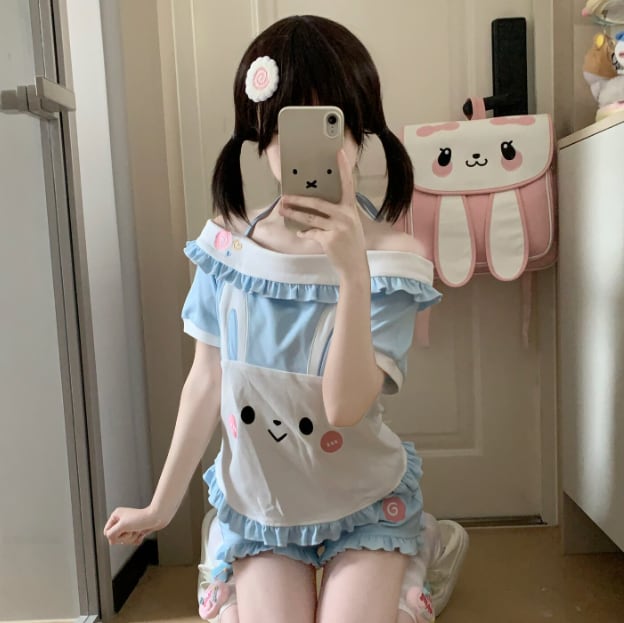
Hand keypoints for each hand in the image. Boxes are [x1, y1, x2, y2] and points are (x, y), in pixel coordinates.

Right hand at [103, 505, 163, 545]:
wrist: (157, 518)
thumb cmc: (142, 518)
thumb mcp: (122, 525)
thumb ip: (111, 534)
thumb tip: (110, 540)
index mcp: (116, 515)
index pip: (107, 532)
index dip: (114, 535)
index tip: (122, 531)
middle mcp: (121, 520)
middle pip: (116, 538)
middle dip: (125, 537)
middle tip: (132, 530)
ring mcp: (129, 526)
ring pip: (124, 540)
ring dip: (131, 538)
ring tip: (138, 531)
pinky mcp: (135, 531)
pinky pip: (131, 541)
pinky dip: (136, 540)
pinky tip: (141, 534)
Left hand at [279, 149, 368, 278]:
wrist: (355, 266)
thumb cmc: (351, 244)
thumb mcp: (350, 225)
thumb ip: (337, 214)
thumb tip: (315, 207)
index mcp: (351, 209)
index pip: (348, 184)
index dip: (344, 168)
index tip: (338, 152)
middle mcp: (346, 216)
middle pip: (317, 203)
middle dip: (298, 200)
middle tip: (284, 196)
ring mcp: (338, 228)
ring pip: (309, 218)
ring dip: (293, 214)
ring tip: (282, 210)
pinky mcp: (329, 240)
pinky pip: (311, 233)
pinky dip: (304, 233)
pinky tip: (300, 232)